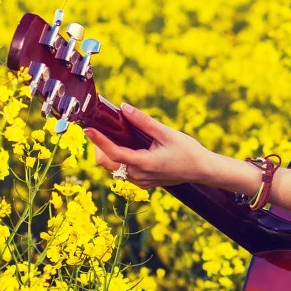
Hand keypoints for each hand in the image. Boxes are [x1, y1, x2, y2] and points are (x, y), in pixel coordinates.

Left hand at [85, 103, 216, 190]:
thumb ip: (143, 121)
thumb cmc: (188, 151)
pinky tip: (124, 147)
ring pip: (113, 169)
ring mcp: (140, 182)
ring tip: (110, 136)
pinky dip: (117, 160)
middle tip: (99, 130)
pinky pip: (122, 172)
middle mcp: (139, 176)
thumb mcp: (167, 133)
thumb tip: (124, 107)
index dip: (98, 140)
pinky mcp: (143, 183)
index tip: (87, 129)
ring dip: (107, 154)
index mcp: (144, 164)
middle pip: (106, 163)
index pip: (113, 153)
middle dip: (99, 147)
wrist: (202, 170)